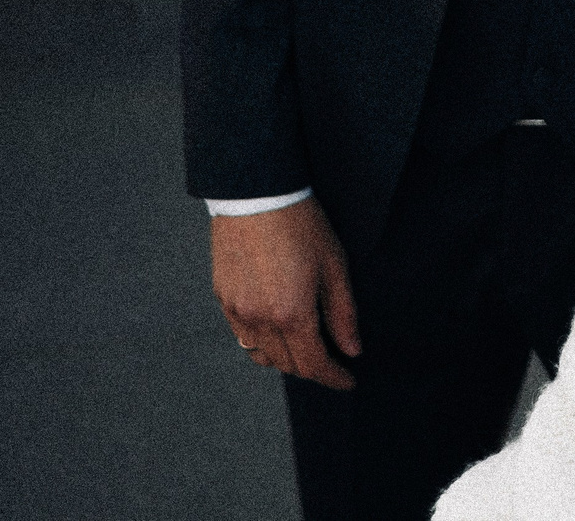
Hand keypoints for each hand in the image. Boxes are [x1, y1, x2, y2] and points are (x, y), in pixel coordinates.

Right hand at [209, 197, 361, 389]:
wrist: (256, 193)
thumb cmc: (299, 224)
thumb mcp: (334, 265)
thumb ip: (343, 314)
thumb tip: (352, 349)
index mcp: (292, 314)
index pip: (314, 365)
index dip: (334, 378)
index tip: (347, 381)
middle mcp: (260, 320)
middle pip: (287, 365)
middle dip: (312, 368)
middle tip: (332, 360)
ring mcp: (237, 310)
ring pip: (261, 355)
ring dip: (285, 358)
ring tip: (304, 346)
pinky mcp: (222, 298)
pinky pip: (242, 335)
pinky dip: (261, 341)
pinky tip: (275, 328)